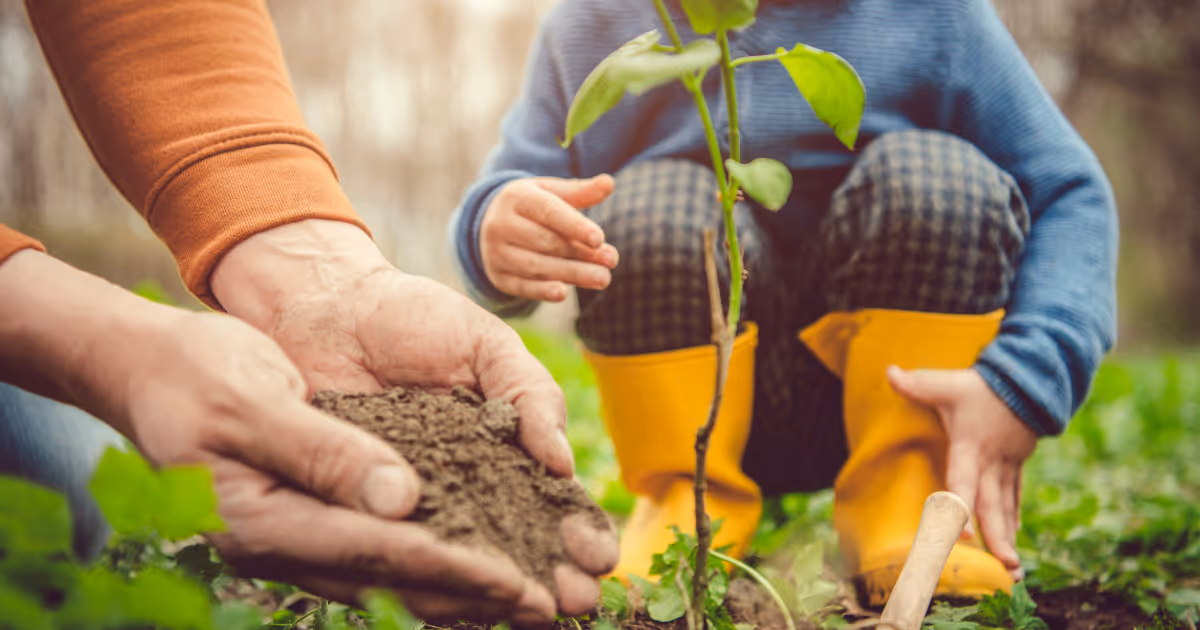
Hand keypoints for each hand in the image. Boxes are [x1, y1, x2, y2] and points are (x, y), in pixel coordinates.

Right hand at [0, 251, 557, 622]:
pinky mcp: (303, 523)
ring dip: (458, 592)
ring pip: (387, 578)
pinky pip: (374, 556)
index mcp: (263, 523)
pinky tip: (469, 567)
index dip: (454, 570)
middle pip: (391, 582)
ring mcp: (289, 541)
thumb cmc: (195, 373)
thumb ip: (324, 452)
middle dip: (471, 598)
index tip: (519, 583)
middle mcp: (280, 546)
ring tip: (523, 603)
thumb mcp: (255, 400)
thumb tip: (401, 501)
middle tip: (544, 610)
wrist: (149, 371)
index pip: (378, 554)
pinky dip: (426, 564)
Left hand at [211, 219, 617, 616]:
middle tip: (575, 602)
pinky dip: (423, 577)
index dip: (578, 530)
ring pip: (463, 559)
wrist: (326, 306)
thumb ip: (530, 396)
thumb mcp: (485, 345)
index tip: (599, 556)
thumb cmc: (413, 317)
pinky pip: (394, 551)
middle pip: (517, 544)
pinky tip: (454, 600)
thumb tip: (563, 466)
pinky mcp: (360, 511)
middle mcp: (464, 486)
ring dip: (498, 589)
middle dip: (551, 575)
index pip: (551, 501)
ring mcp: (413, 503)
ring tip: (532, 614)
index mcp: (505, 447)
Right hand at [481, 175, 618, 301]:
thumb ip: (580, 192)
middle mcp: (501, 224)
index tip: (600, 239)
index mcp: (516, 197)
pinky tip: (563, 294)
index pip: (549, 212)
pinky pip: (521, 286)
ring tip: (603, 278)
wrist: (490, 223)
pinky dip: (542, 291)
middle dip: (581, 253)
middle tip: (611, 261)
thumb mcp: (551, 193)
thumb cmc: (532, 206)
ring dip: (571, 274)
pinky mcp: (498, 276)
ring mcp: (496, 252)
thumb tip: (609, 182)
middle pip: (546, 242)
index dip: (575, 226)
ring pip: (536, 266)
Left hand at [887, 366, 1036, 580]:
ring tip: (1013, 568)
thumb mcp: (948, 383)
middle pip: (993, 505)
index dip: (962, 506)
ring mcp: (1007, 465)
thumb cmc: (983, 386)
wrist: (1030, 379)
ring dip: (1009, 536)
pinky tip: (1012, 538)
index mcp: (971, 446)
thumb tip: (888, 371)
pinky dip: (1013, 518)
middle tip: (1005, 567)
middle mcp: (991, 462)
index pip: (964, 480)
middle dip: (998, 538)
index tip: (964, 534)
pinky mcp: (1016, 464)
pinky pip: (1015, 496)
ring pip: (1007, 506)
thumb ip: (917, 383)